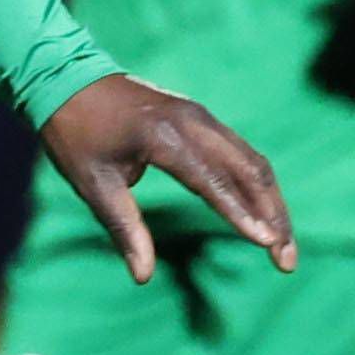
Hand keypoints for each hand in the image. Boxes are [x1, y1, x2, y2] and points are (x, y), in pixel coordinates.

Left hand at [42, 75, 297, 281]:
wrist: (68, 77)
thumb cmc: (74, 134)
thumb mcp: (92, 184)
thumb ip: (125, 229)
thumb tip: (142, 277)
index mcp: (164, 136)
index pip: (214, 181)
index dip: (242, 215)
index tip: (267, 244)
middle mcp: (193, 122)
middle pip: (251, 171)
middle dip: (274, 216)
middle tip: (286, 261)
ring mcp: (202, 117)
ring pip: (253, 161)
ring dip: (273, 203)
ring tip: (282, 243)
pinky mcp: (203, 118)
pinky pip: (242, 152)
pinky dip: (258, 185)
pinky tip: (264, 212)